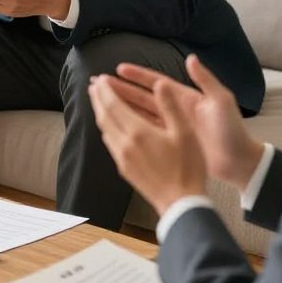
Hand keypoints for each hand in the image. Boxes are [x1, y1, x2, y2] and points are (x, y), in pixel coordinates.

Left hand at [89, 73, 207, 215]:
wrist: (181, 204)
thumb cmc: (187, 168)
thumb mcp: (185, 133)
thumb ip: (170, 106)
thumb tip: (160, 84)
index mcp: (138, 132)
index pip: (113, 105)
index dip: (105, 90)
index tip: (100, 78)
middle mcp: (124, 144)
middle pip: (103, 116)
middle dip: (97, 98)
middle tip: (93, 85)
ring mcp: (122, 158)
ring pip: (104, 130)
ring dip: (99, 113)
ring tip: (99, 101)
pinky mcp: (124, 169)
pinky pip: (109, 142)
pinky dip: (106, 128)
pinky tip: (111, 127)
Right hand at [110, 55, 262, 191]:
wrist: (239, 162)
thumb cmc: (232, 130)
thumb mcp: (221, 101)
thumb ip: (205, 80)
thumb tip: (191, 58)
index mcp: (185, 98)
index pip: (156, 83)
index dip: (138, 75)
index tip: (118, 69)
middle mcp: (175, 110)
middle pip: (142, 97)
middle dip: (122, 89)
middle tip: (100, 83)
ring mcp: (172, 127)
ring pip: (141, 114)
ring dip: (122, 106)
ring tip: (102, 101)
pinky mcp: (171, 143)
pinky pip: (146, 132)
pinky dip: (131, 126)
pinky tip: (117, 124)